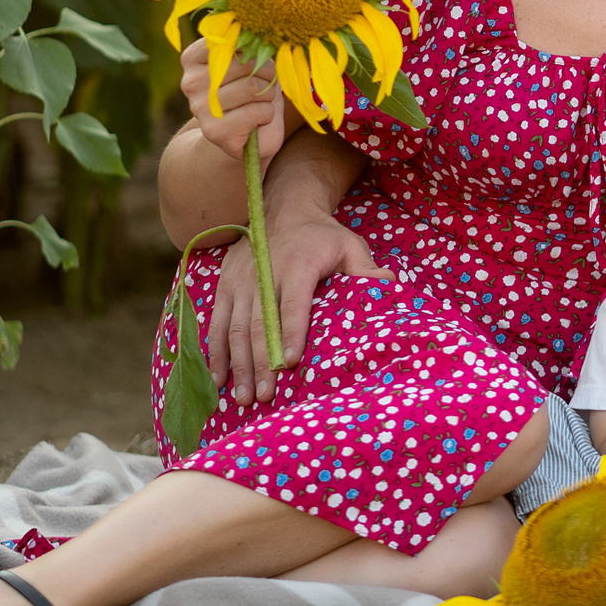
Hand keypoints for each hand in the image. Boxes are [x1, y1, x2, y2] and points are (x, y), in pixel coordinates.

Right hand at [180, 37, 285, 165]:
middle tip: (266, 86)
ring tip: (261, 103)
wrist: (247, 137)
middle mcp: (190, 81)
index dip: (254, 50)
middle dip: (268, 74)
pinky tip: (257, 121)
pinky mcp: (213, 131)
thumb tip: (255, 40)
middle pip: (245, 63)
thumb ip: (248, 46)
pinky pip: (256, 111)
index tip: (256, 61)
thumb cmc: (253, 92)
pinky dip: (267, 115)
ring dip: (268, 95)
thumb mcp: (252, 62)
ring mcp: (199, 107)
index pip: (230, 40)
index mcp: (193, 59)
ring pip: (252, 87)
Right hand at [205, 203, 387, 404]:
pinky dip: (215, 352)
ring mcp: (240, 281)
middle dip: (261, 363)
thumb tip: (390, 286)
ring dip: (238, 366)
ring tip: (243, 398)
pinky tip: (218, 379)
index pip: (293, 304)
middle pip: (260, 325)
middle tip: (264, 396)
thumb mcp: (349, 244)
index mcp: (298, 265)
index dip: (292, 333)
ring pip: (236, 329)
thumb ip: (366, 268)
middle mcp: (264, 274)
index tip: (291, 363)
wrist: (284, 207)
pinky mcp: (224, 285)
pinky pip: (216, 323)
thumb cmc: (322, 234)